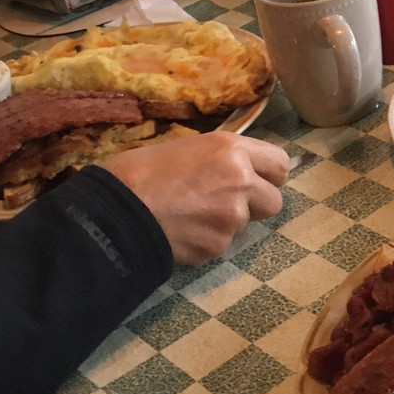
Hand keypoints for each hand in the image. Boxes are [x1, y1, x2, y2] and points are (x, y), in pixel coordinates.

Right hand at [100, 131, 288, 264]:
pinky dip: (206, 241)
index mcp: (233, 150)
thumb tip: (239, 169)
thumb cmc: (140, 171)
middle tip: (226, 202)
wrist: (113, 212)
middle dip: (255, 203)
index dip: (269, 175)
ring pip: (246, 224)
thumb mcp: (188, 147)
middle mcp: (241, 181)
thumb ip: (221, 159)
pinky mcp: (217, 246)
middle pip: (274, 200)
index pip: (280, 164)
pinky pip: (221, 244)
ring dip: (227, 222)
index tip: (256, 179)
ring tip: (191, 215)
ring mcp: (232, 217)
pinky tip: (181, 232)